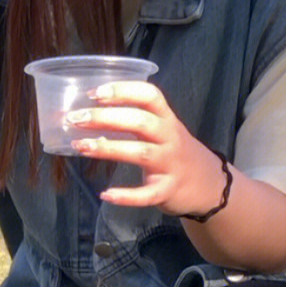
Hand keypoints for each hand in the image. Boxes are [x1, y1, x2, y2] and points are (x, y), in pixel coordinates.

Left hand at [64, 81, 227, 216]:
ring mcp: (170, 164)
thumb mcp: (161, 130)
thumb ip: (132, 121)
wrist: (209, 184)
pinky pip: (147, 194)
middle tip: (75, 119)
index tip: (93, 93)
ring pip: (140, 152)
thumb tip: (88, 116)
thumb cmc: (174, 152)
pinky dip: (126, 196)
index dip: (122, 90)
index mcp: (166, 118)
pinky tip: (105, 194)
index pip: (149, 95)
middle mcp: (170, 137)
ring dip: (108, 148)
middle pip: (140, 121)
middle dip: (106, 117)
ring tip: (79, 146)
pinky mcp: (168, 190)